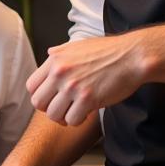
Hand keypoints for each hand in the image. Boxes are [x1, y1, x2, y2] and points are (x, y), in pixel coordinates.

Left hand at [27, 33, 146, 124]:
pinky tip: (86, 113)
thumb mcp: (78, 45)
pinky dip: (78, 120)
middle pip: (38, 102)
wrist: (133, 56)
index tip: (51, 99)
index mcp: (55, 60)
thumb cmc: (109, 51)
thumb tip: (49, 53)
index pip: (31, 85)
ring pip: (53, 115)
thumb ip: (60, 52)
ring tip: (75, 112)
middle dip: (49, 109)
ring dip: (64, 117)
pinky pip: (72, 120)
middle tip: (61, 109)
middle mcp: (60, 72)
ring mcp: (73, 86)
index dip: (40, 96)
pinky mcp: (88, 99)